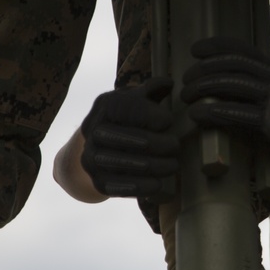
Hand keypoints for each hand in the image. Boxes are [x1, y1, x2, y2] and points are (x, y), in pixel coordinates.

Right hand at [80, 78, 178, 196]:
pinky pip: (117, 186)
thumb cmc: (129, 119)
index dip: (156, 117)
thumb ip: (153, 90)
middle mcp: (94, 130)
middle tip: (176, 146)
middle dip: (159, 144)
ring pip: (124, 163)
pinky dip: (139, 187)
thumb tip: (169, 83)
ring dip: (154, 166)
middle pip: (130, 138)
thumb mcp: (137, 99)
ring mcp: (92, 157)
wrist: (99, 148)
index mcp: (106, 106)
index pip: (133, 110)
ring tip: (173, 165)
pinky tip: (158, 185)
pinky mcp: (97, 180)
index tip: (168, 122)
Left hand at [180, 37, 269, 181]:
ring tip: (187, 96)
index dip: (217, 46)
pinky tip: (197, 114)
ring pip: (234, 84)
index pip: (244, 50)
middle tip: (186, 78)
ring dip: (204, 87)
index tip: (195, 50)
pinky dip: (213, 111)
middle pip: (235, 65)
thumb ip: (259, 85)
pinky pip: (238, 112)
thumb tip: (223, 80)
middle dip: (205, 69)